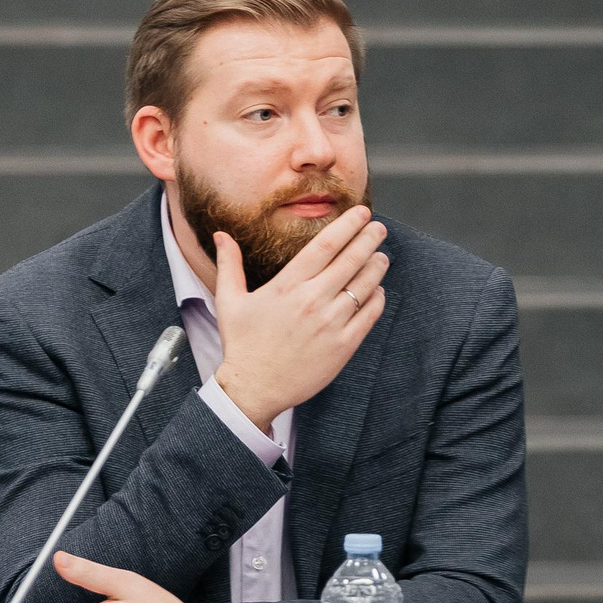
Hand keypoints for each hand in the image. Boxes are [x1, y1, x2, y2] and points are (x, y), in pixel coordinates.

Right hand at [208, 206, 387, 428]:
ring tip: (381, 256)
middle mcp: (311, 300)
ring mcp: (330, 323)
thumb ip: (229, 264)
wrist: (254, 388)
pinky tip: (377, 290)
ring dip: (376, 266)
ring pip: (364, 285)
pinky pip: (369, 314)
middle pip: (350, 260)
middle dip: (369, 238)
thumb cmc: (243, 345)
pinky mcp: (343, 345)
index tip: (361, 213)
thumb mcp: (229, 301)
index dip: (347, 226)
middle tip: (378, 227)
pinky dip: (377, 298)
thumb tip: (221, 235)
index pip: (324, 246)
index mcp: (287, 286)